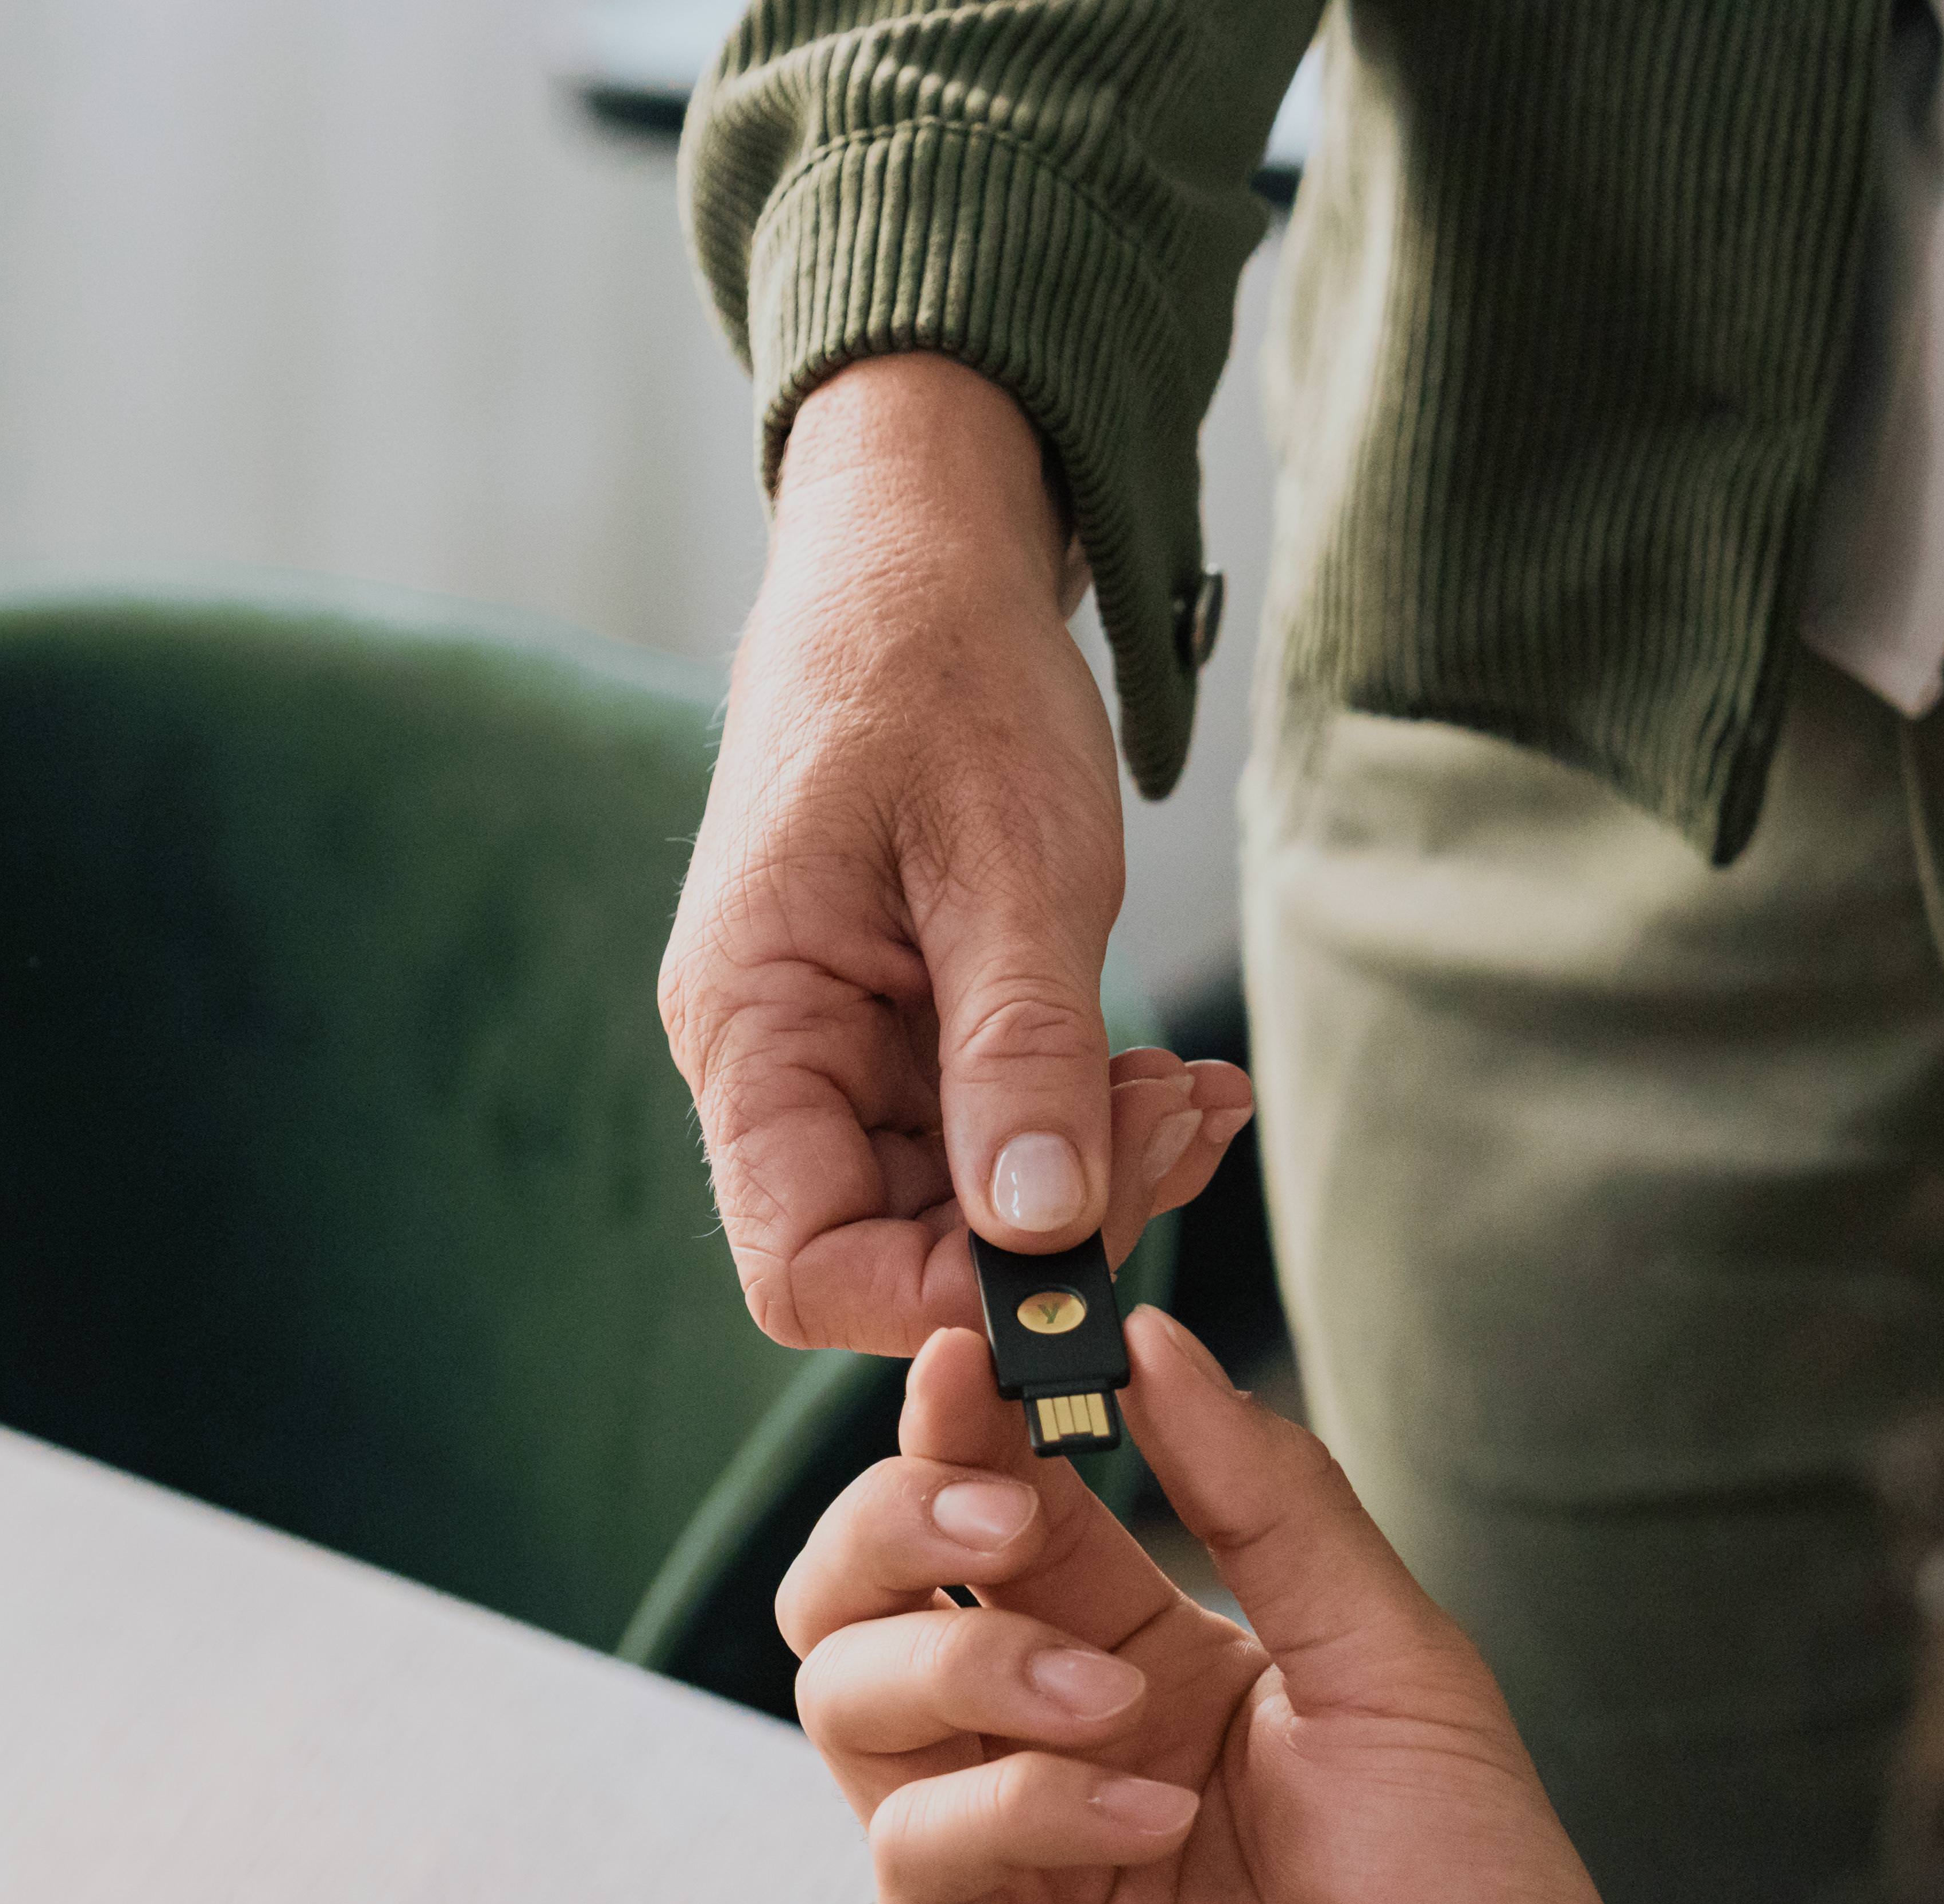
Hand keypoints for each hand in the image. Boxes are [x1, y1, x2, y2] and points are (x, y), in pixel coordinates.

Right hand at [662, 353, 1250, 1355]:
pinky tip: (1166, 1077)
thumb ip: (1018, 1051)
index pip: (804, 1267)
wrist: (928, 563)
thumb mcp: (1006, 859)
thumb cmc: (943, 674)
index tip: (1079, 1252)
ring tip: (1194, 1093)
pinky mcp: (904, 1037)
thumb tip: (1034, 1233)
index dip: (940, 1301)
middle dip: (1051, 1228)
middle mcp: (773, 1063)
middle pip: (892, 1251)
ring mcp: (839, 1055)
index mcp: (749, 1025)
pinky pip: (991, 1138)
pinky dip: (1086, 1127)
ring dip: (1091, 1177)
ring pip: (959, 1206)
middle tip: (1183, 1123)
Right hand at [781, 1315, 1943, 1903]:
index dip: (964, 1426)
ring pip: (848, 1704)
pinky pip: (916, 1851)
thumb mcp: (1396, 1664)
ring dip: (966, 1656)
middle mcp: (1037, 1766)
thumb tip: (1152, 1340)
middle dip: (904, 1517)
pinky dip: (1021, 1803)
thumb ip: (1269, 1499)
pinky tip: (1144, 1816)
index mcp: (1132, 1675)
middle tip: (998, 1501)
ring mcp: (991, 1889)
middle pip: (864, 1600)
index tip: (974, 1348)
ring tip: (1110, 1695)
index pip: (991, 1521)